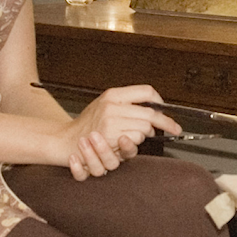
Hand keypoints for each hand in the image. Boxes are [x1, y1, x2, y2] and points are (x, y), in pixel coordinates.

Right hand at [64, 85, 180, 180]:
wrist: (66, 140)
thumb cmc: (87, 125)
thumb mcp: (106, 104)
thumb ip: (127, 103)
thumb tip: (154, 107)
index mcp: (113, 94)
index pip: (146, 91)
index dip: (160, 102)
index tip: (166, 110)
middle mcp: (112, 105)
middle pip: (150, 112)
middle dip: (163, 123)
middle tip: (170, 128)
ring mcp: (110, 120)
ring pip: (144, 128)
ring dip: (144, 135)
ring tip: (133, 136)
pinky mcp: (109, 136)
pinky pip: (134, 141)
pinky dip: (133, 145)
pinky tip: (125, 143)